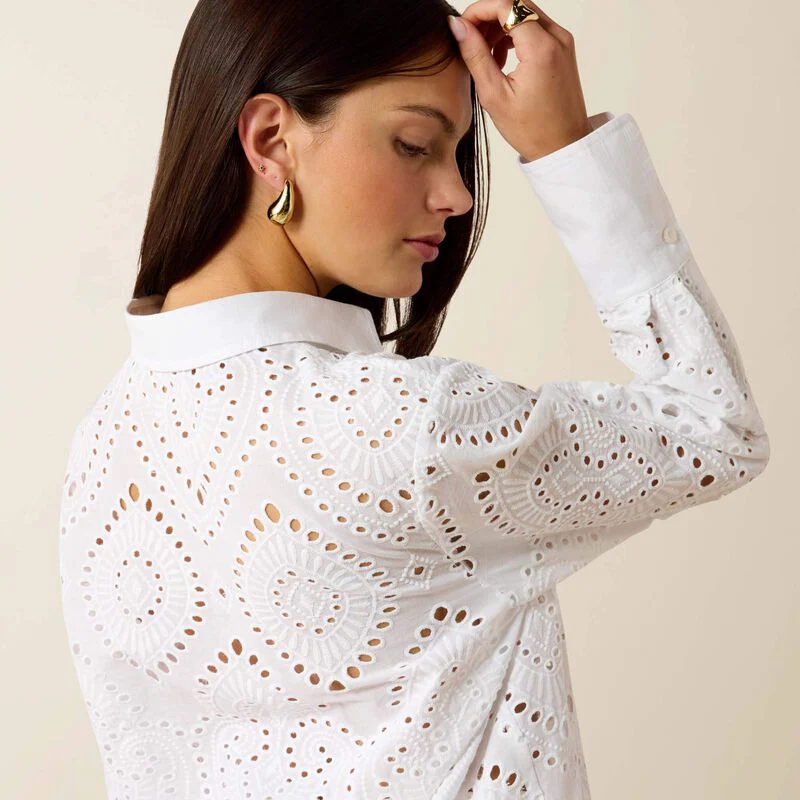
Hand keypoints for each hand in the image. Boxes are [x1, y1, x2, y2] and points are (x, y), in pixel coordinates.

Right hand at [448, 0, 591, 161]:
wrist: (564, 146)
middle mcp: (557, 37)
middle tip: (470, 40)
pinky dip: (515, 34)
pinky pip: (535, 26)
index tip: (461, 27)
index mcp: (541, 48)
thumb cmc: (531, 130)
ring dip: (500, 26)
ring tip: (485, 56)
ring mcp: (563, 41)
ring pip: (525, 13)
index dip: (478, 10)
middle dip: (489, 16)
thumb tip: (458, 26)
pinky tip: (502, 59)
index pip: (506, 5)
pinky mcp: (563, 48)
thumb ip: (475, 55)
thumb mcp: (494, 95)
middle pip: (516, 4)